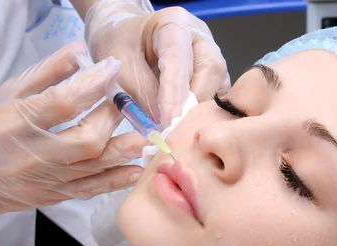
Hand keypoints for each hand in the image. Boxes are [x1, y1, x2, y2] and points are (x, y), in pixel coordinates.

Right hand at [0, 42, 147, 230]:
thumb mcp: (3, 94)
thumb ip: (44, 73)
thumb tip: (81, 51)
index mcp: (12, 123)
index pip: (62, 102)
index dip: (94, 83)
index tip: (113, 68)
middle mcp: (29, 155)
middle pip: (85, 140)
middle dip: (113, 117)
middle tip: (124, 101)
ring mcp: (42, 181)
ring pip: (93, 168)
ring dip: (125, 149)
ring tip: (147, 133)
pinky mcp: (51, 198)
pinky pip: (89, 191)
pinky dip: (115, 181)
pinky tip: (135, 169)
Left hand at [84, 0, 230, 126]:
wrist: (125, 37)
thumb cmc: (120, 43)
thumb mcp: (119, 64)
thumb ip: (140, 91)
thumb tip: (161, 122)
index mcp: (173, 23)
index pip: (178, 58)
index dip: (174, 92)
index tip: (167, 120)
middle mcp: (199, 37)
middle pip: (209, 71)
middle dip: (193, 104)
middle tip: (173, 130)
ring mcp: (210, 56)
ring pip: (217, 86)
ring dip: (199, 112)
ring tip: (178, 130)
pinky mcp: (212, 76)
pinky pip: (215, 97)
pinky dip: (201, 115)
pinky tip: (184, 127)